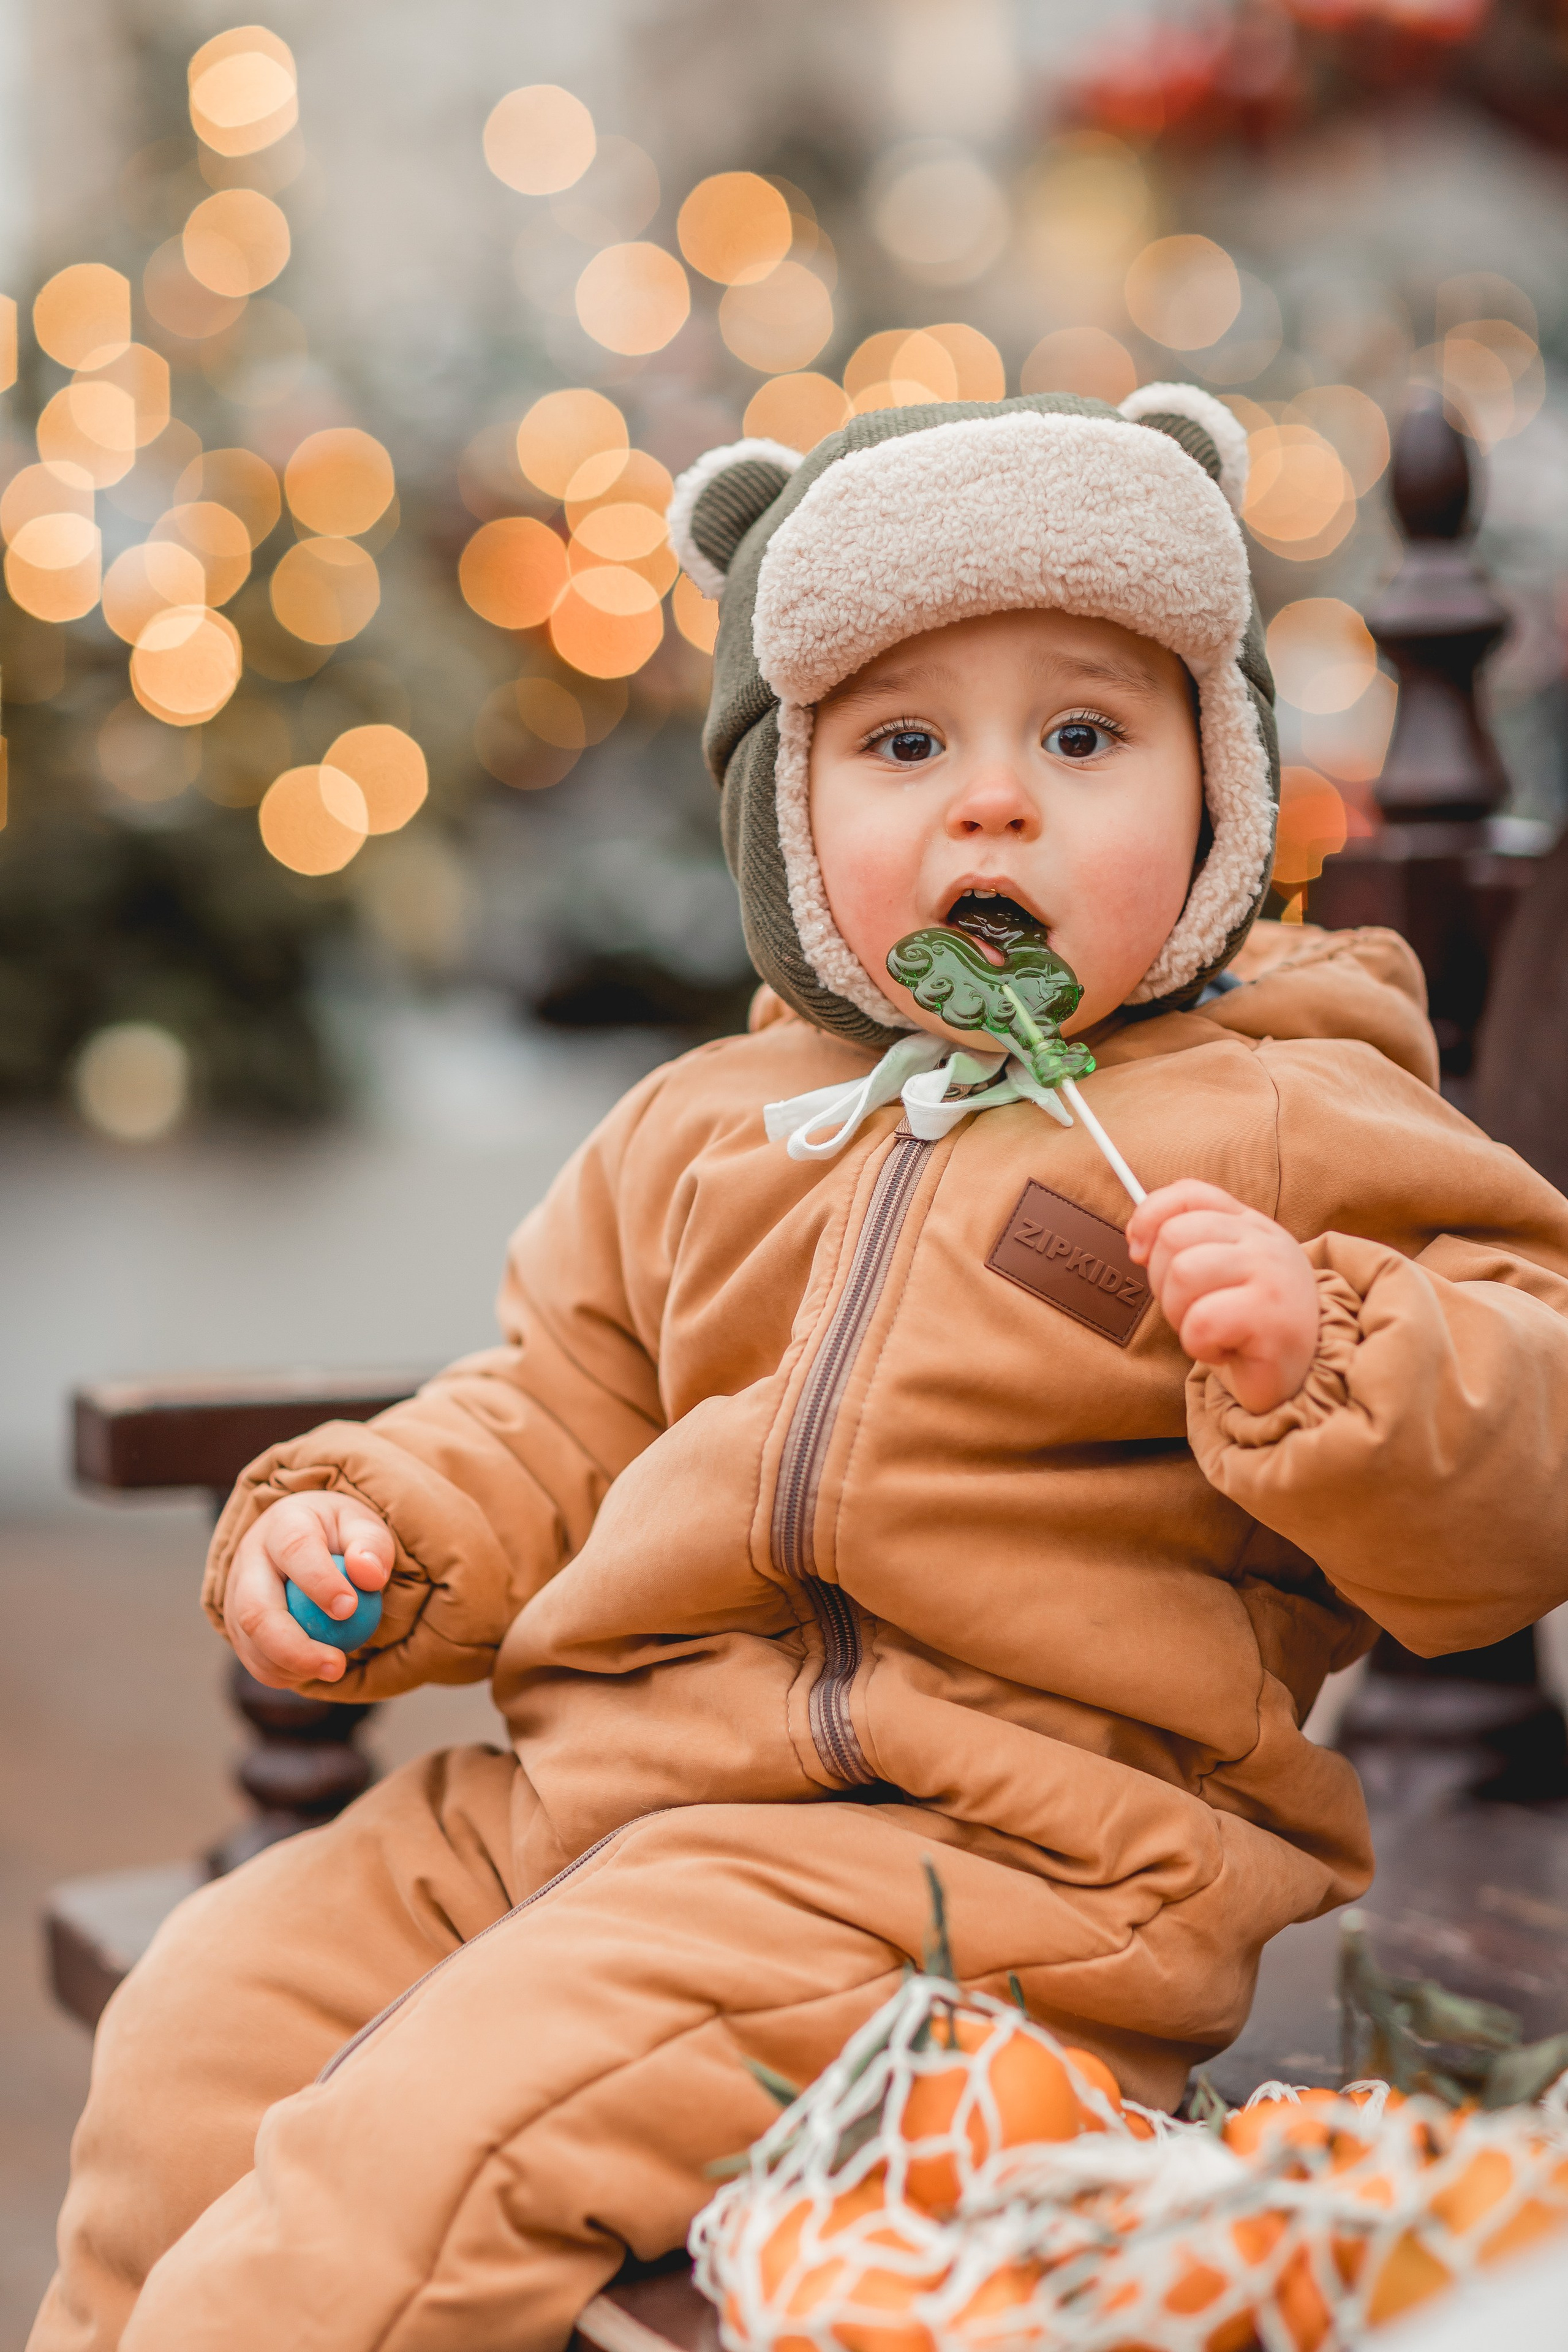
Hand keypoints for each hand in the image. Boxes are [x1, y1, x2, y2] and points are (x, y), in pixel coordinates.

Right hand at [224, 1492, 392, 1688]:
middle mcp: (250, 1559)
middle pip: (256, 1610)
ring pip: (250, 1642)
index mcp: (284, 1524)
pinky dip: (283, 1673)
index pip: (295, 1550)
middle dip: (295, 1647)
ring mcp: (236, 1594)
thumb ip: (371, 1546)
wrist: (306, 1542)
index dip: (319, 1582)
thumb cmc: (342, 1537)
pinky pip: (253, 1659)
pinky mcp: (235, 1624)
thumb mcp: (364, 1528)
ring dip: (291, 1666)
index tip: (349, 1609)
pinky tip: (313, 1670)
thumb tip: (368, 1574)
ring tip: (334, 1668)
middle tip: (337, 1666)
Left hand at [1126, 1179, 1319, 1414]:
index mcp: (1250, 1224)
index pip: (1189, 1194)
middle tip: (1192, 1309)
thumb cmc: (1247, 1326)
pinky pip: (1200, 1322)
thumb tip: (1138, 1242)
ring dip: (1180, 1315)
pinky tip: (1226, 1349)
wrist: (1298, 1377)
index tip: (1138, 1251)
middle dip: (1163, 1282)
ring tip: (1210, 1329)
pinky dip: (1200, 1345)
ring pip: (1182, 1273)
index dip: (1150, 1217)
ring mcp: (1273, 1275)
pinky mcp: (1273, 1318)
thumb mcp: (1218, 1273)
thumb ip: (1187, 1244)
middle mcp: (1265, 1241)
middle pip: (1174, 1236)